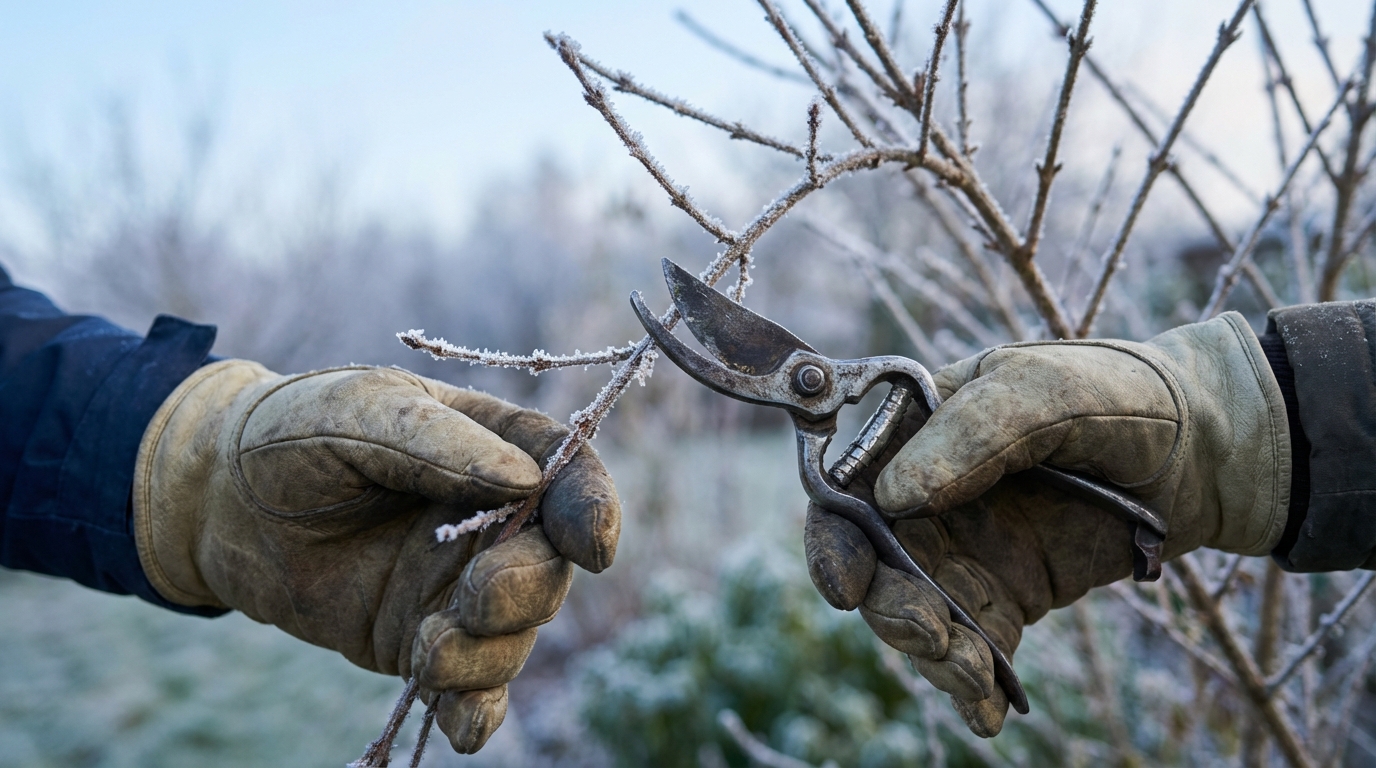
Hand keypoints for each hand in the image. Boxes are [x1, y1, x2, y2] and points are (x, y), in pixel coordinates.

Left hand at [133, 363, 619, 752]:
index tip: (594, 546)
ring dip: (488, 654)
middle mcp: (490, 519)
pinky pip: (469, 686)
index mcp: (492, 446)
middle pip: (549, 565)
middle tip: (475, 598)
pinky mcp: (420, 639)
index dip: (593, 507)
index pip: (567, 473)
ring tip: (426, 652)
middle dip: (526, 590)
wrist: (217, 500)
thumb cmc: (292, 433)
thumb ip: (437, 440)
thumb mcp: (358, 411)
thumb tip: (524, 480)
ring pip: (514, 635)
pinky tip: (463, 726)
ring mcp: (457, 585)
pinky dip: (476, 710)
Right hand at [804, 312, 1289, 735]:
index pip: (846, 485)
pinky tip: (988, 711)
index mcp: (916, 431)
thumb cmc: (1121, 396)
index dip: (833, 538)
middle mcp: (926, 494)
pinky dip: (973, 684)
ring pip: (918, 612)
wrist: (1208, 452)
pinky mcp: (1006, 595)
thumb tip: (894, 495)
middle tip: (932, 633)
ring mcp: (965, 548)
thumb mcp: (1048, 389)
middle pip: (874, 563)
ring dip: (933, 652)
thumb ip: (973, 433)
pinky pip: (972, 644)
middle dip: (891, 608)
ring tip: (973, 673)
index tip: (848, 585)